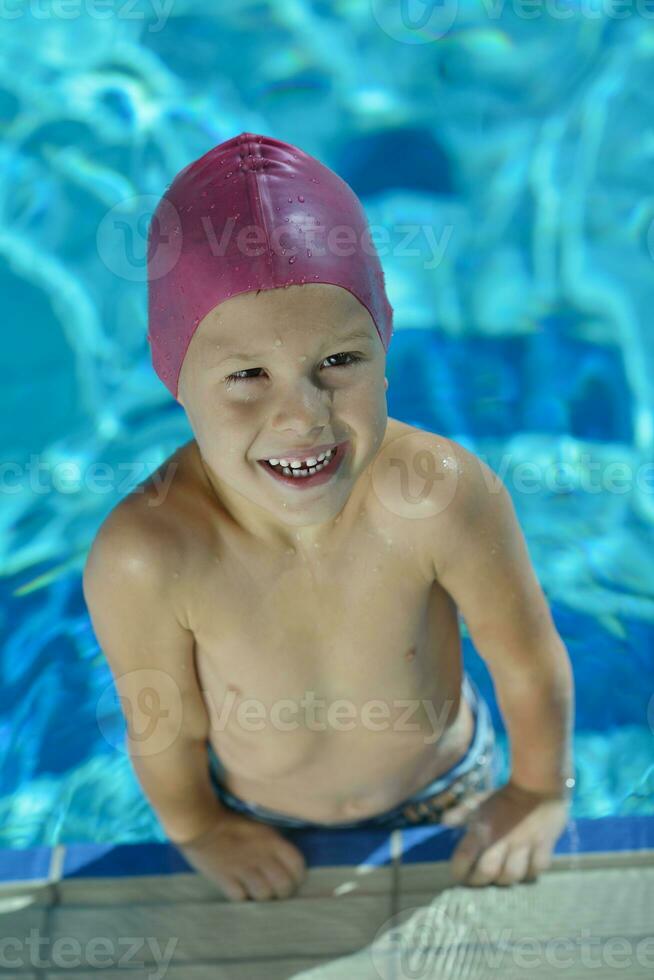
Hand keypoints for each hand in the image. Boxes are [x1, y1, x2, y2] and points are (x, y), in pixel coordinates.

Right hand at [175, 810, 306, 901]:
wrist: (199, 823)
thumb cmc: (230, 822)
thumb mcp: (259, 827)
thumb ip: (274, 843)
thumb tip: (286, 862)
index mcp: (272, 840)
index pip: (297, 865)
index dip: (298, 876)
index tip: (293, 880)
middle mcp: (261, 856)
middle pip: (284, 886)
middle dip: (282, 891)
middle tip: (275, 890)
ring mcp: (243, 869)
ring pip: (264, 895)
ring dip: (262, 895)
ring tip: (256, 890)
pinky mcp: (225, 879)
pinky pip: (241, 898)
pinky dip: (242, 896)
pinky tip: (239, 889)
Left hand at [441, 779, 569, 886]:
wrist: (535, 785)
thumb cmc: (503, 797)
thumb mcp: (479, 800)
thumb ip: (461, 812)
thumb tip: (444, 822)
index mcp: (483, 828)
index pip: (464, 856)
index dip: (459, 871)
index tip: (458, 876)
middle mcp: (501, 839)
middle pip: (487, 872)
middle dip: (480, 881)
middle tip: (478, 881)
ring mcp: (524, 844)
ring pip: (512, 875)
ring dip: (505, 880)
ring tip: (501, 877)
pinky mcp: (544, 846)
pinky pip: (537, 868)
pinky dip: (530, 873)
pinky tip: (526, 870)